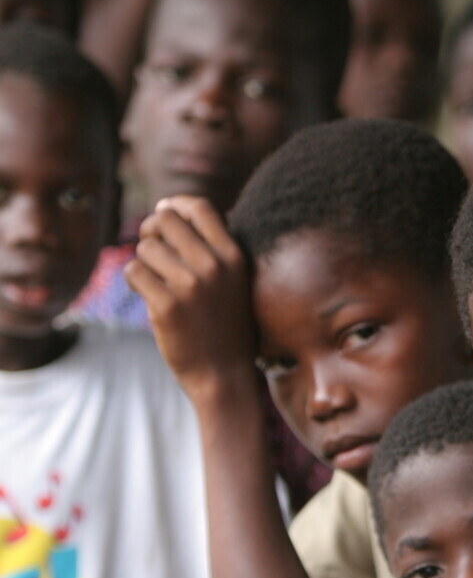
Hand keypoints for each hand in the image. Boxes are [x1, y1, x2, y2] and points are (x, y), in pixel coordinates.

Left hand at [124, 196, 256, 401]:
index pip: (199, 207)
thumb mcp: (232, 281)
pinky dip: (135, 281)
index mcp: (234, 256)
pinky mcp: (166, 306)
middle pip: (164, 220)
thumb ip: (209, 248)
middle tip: (153, 249)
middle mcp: (214, 267)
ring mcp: (190, 286)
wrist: (223, 373)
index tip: (165, 212)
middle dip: (152, 231)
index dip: (175, 204)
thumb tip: (164, 212)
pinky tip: (149, 295)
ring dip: (143, 262)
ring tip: (156, 282)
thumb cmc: (223, 323)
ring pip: (145, 247)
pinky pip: (133, 271)